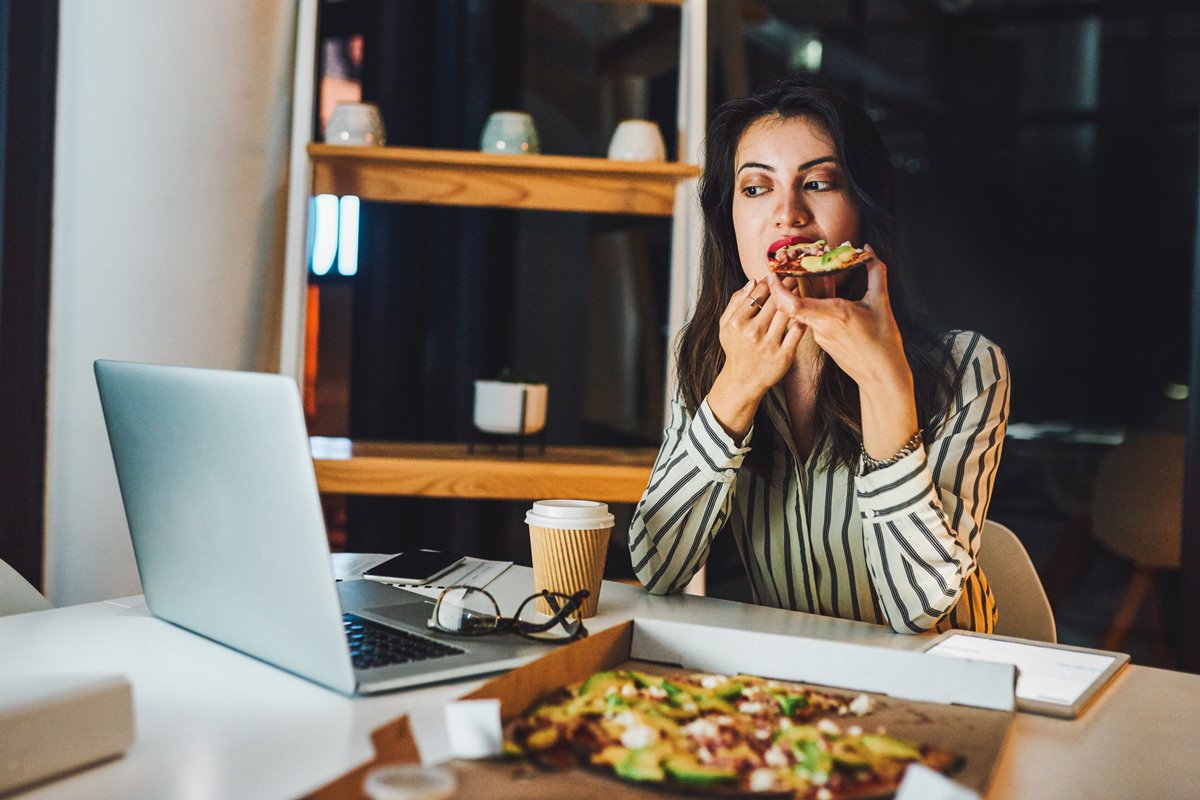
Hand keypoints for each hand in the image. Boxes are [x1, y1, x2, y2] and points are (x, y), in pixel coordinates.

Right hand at [706, 279, 805, 440]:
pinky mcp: (784, 355)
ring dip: (796, 297)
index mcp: (737, 323)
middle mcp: (753, 333)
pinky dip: (802, 318)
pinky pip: (798, 331)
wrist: (742, 381)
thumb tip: (753, 282)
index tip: (776, 277)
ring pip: (787, 312)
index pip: (757, 294)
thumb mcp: (725, 325)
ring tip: (800, 289)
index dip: (769, 282)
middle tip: (793, 277)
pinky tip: (804, 310)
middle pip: (775, 301)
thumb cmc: (735, 348)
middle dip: (786, 285)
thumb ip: (735, 301)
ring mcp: (769, 345)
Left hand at [764, 247, 907, 390]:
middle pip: (791, 305)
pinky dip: (813, 303)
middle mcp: (821, 326)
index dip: (778, 289)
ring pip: (802, 310)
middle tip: (785, 266)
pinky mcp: (823, 341)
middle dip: (785, 285)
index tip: (773, 273)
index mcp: (832, 316)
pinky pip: (812, 318)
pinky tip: (824, 290)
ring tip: (808, 273)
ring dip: (802, 292)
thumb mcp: (881, 302)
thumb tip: (868, 248)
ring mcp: (820, 336)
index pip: (793, 304)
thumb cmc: (883, 342)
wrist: (882, 376)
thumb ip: (875, 272)